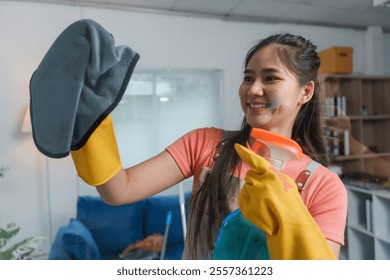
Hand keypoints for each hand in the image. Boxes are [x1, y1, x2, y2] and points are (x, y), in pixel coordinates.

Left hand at [235, 143, 335, 259]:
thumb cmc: (291, 204)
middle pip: (250, 175)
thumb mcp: (287, 183)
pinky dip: (249, 201)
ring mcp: (252, 195)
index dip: (245, 152)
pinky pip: (243, 198)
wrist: (290, 225)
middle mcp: (260, 183)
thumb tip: (262, 171)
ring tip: (266, 203)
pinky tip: (260, 208)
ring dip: (253, 192)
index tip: (236, 146)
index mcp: (272, 175)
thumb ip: (274, 174)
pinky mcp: (246, 206)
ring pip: (247, 187)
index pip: (256, 160)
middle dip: (256, 181)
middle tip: (267, 192)